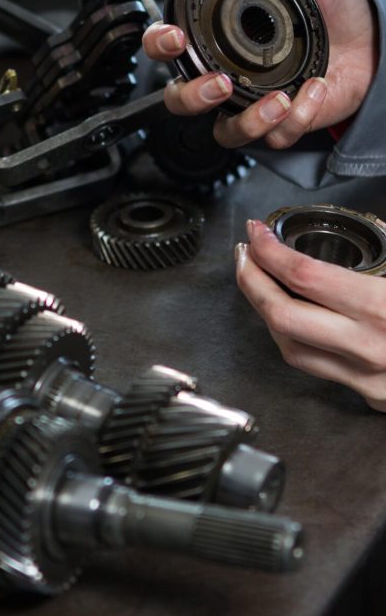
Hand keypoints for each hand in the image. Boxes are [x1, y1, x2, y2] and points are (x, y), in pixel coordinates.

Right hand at [142, 0, 377, 149]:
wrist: (373, 27)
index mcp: (214, 38)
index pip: (166, 47)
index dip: (159, 45)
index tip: (174, 37)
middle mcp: (225, 74)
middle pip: (180, 101)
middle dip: (193, 97)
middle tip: (220, 82)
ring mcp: (251, 103)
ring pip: (225, 133)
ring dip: (247, 122)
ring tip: (279, 101)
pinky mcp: (283, 123)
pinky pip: (276, 137)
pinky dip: (297, 118)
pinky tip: (315, 88)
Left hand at [235, 219, 385, 410]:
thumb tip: (376, 221)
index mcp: (385, 307)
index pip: (303, 275)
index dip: (270, 250)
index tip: (257, 232)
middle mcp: (368, 345)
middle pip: (281, 314)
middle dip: (250, 281)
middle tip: (244, 255)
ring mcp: (366, 376)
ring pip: (289, 346)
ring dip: (263, 311)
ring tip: (257, 280)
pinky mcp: (369, 395)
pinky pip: (313, 366)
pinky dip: (290, 338)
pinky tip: (287, 317)